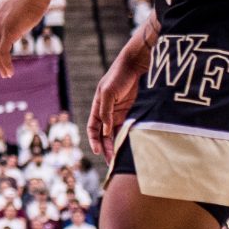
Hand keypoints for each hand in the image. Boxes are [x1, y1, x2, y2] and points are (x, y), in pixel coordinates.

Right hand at [88, 42, 147, 158]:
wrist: (135, 66)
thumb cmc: (119, 76)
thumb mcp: (109, 92)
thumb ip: (106, 112)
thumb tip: (106, 132)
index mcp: (97, 107)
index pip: (93, 128)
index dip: (93, 140)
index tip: (97, 151)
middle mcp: (106, 111)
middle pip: (103, 134)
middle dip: (105, 148)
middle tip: (109, 161)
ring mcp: (117, 113)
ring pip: (113, 133)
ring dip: (114, 145)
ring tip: (117, 159)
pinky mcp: (129, 112)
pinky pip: (124, 128)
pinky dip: (124, 138)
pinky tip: (126, 147)